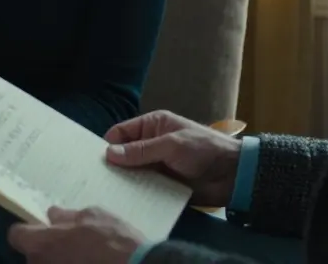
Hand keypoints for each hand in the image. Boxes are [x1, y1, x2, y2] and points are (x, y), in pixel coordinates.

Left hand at [7, 206, 145, 263]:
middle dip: (48, 250)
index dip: (29, 231)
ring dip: (60, 262)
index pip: (16, 235)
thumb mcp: (93, 216)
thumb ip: (67, 216)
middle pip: (33, 255)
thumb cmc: (113, 242)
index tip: (43, 230)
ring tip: (84, 258)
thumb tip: (53, 214)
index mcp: (40, 243)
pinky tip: (90, 263)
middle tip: (71, 245)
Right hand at [104, 110, 241, 207]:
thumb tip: (109, 153)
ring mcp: (156, 165)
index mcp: (153, 125)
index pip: (121, 133)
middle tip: (99, 181)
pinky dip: (137, 193)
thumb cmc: (203, 149)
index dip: (108, 145)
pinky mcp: (162, 184)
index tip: (95, 162)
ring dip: (125, 182)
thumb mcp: (171, 145)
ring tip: (110, 194)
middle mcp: (151, 144)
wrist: (232, 174)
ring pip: (132, 173)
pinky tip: (127, 202)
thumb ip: (141, 150)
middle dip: (114, 166)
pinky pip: (144, 188)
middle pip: (124, 154)